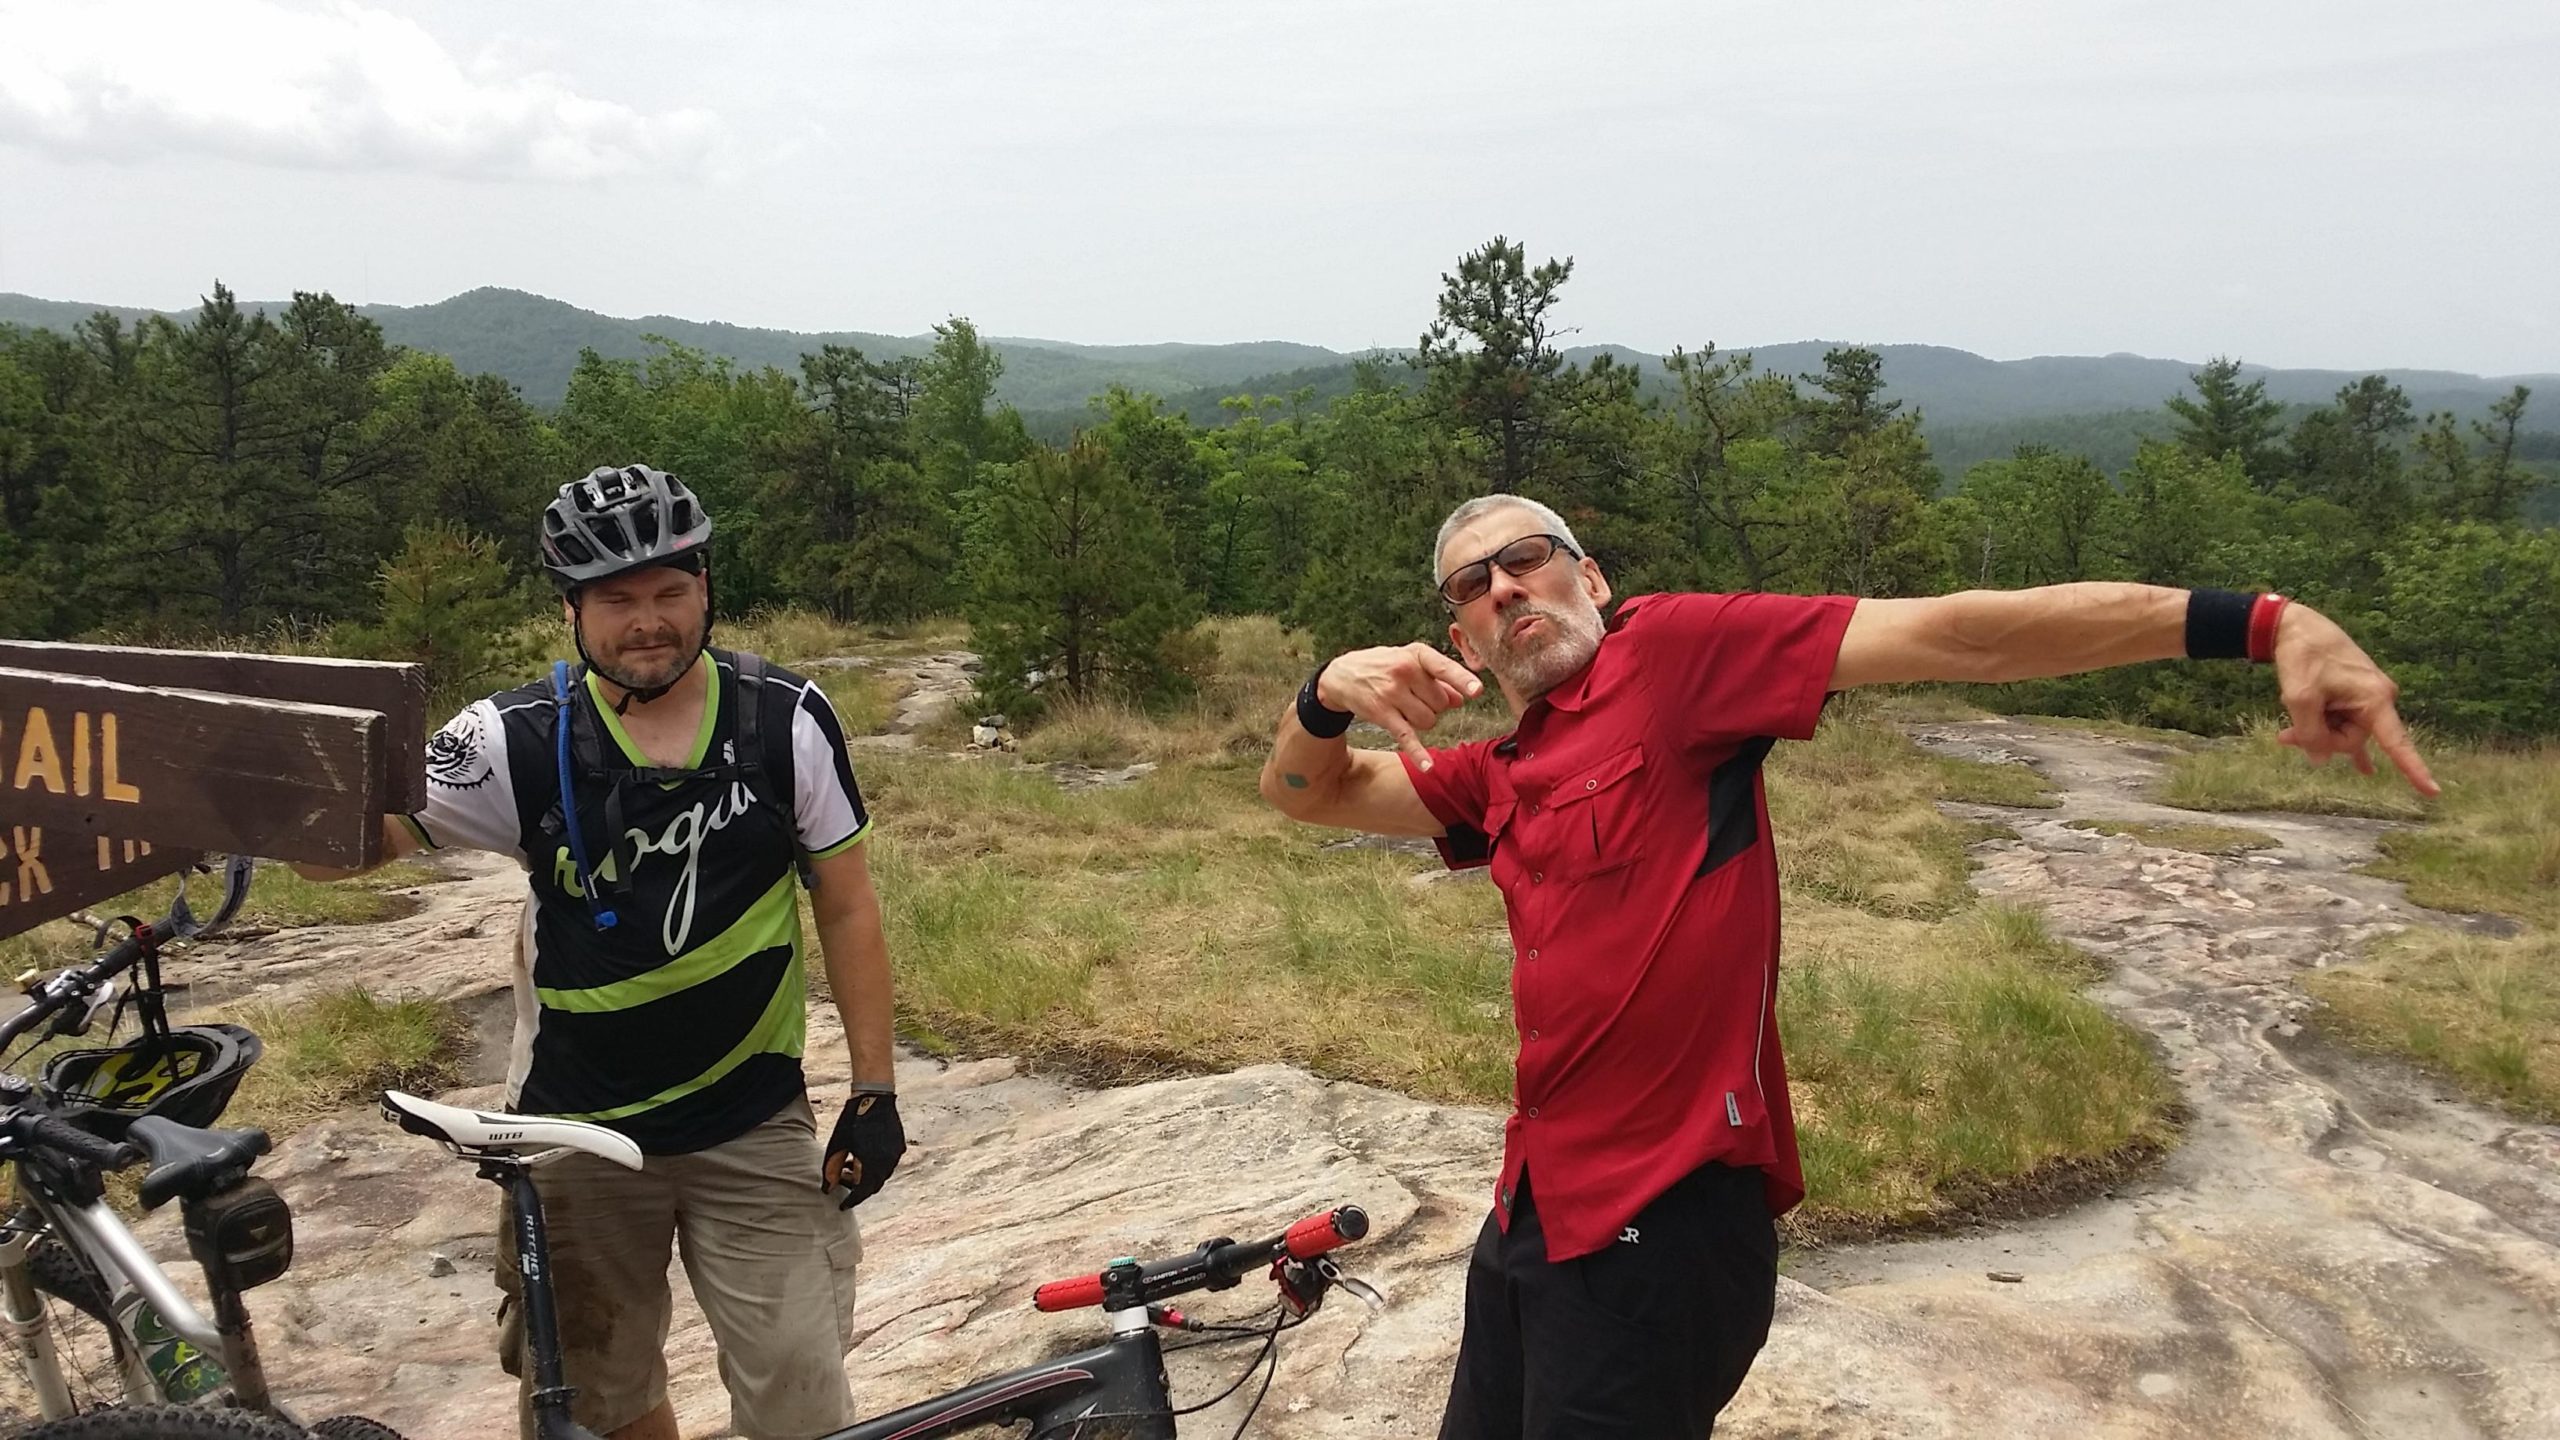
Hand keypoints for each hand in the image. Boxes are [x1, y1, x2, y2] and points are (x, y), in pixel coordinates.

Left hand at [822, 1090, 904, 1209]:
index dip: (851, 1200)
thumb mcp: (838, 1145)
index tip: (842, 1206)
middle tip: (842, 1180)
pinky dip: (875, 1165)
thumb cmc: (852, 1120)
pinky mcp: (899, 1145)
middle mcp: (888, 1162)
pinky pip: (887, 1163)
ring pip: (881, 1174)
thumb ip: (832, 1170)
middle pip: (873, 1185)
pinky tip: (862, 1154)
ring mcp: (896, 1154)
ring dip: (866, 1175)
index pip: (862, 1192)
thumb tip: (827, 1190)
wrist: (874, 1096)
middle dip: (858, 1187)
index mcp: (873, 1164)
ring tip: (850, 1164)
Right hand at [1316, 643, 1483, 770]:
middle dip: (1436, 706)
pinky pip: (1407, 737)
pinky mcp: (1382, 714)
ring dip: (1423, 721)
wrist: (1342, 674)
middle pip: (1441, 702)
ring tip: (1407, 708)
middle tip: (1417, 697)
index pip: (1443, 667)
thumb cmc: (1383, 666)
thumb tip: (1462, 698)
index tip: (1477, 691)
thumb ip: (1438, 678)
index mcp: (1416, 654)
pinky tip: (1427, 767)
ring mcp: (1392, 692)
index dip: (1462, 680)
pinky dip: (1418, 754)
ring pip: (1429, 720)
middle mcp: (1404, 671)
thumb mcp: (1410, 661)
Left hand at [2269, 605, 2437, 796]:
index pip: (2396, 743)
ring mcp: (2367, 698)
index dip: (2414, 769)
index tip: (2434, 792)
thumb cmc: (2303, 657)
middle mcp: (2378, 699)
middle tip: (2285, 734)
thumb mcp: (2300, 699)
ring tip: (2286, 730)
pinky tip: (2364, 768)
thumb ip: (2311, 733)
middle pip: (2352, 740)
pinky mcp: (2355, 696)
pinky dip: (2337, 737)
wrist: (2296, 627)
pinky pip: (2347, 725)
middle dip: (2320, 740)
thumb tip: (2322, 761)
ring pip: (2343, 732)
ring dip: (2317, 733)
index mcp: (2374, 699)